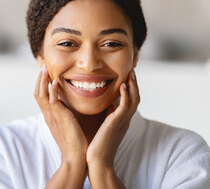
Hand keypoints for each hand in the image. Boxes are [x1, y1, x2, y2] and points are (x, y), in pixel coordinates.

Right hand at [34, 67, 87, 163]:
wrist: (75, 158)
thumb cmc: (75, 143)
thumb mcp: (68, 126)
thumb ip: (66, 115)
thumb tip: (70, 107)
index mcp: (50, 116)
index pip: (41, 97)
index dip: (41, 85)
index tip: (45, 74)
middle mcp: (48, 115)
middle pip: (37, 93)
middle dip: (39, 79)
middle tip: (42, 67)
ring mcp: (52, 116)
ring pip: (41, 94)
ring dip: (43, 81)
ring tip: (45, 69)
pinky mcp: (59, 118)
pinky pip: (52, 101)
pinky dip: (52, 90)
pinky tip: (55, 81)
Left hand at [86, 70, 139, 187]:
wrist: (96, 162)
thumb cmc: (96, 146)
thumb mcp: (103, 126)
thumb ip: (107, 116)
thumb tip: (107, 105)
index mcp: (121, 120)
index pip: (130, 100)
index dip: (131, 87)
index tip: (127, 75)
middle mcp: (124, 120)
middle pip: (135, 97)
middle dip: (135, 83)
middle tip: (132, 70)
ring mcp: (122, 122)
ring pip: (134, 100)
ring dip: (133, 86)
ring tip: (131, 73)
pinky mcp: (116, 124)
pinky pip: (125, 107)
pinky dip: (126, 95)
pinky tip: (123, 85)